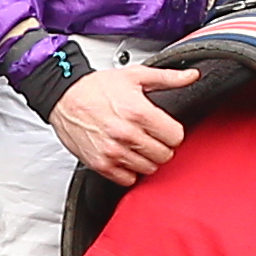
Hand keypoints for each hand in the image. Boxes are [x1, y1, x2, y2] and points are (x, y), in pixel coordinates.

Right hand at [53, 62, 209, 185]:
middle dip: (162, 146)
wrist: (64, 97)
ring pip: (148, 169)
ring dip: (146, 159)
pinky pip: (127, 180)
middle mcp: (126, 134)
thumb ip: (168, 78)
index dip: (173, 133)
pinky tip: (125, 155)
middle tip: (151, 137)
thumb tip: (192, 76)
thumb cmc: (96, 87)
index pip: (176, 137)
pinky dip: (129, 170)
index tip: (165, 129)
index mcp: (139, 112)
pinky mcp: (100, 164)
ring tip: (137, 145)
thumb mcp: (135, 76)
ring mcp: (113, 152)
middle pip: (165, 155)